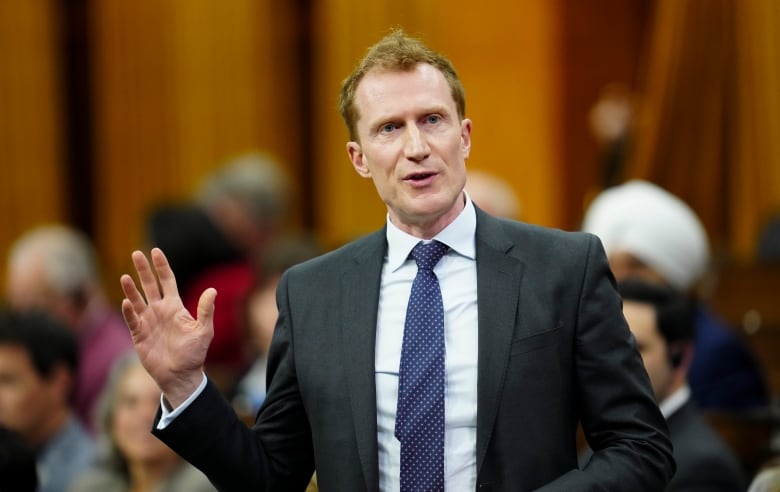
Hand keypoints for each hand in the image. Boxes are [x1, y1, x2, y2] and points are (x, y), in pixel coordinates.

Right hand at [119, 248, 215, 406]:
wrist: (181, 375)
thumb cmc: (194, 354)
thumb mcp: (203, 331)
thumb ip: (205, 311)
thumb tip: (213, 290)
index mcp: (175, 307)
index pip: (167, 281)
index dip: (161, 266)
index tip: (155, 251)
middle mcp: (160, 311)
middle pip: (150, 285)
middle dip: (144, 270)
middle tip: (136, 253)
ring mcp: (148, 322)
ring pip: (137, 300)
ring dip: (131, 289)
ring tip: (126, 276)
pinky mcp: (139, 335)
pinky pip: (132, 320)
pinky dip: (129, 312)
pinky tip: (127, 302)